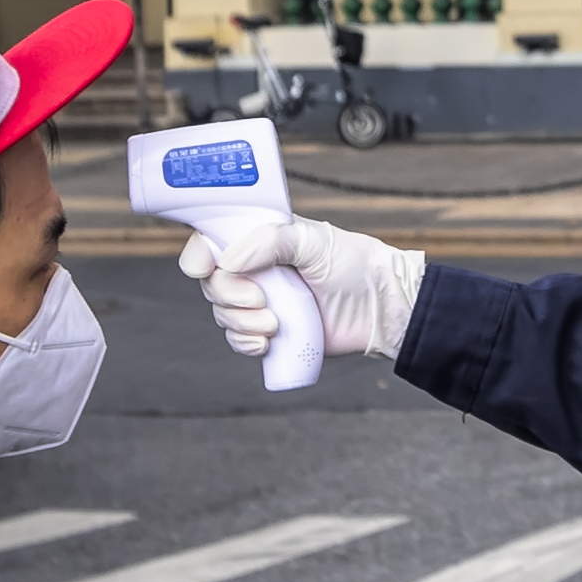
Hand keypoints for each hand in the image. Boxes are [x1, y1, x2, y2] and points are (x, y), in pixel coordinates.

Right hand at [181, 215, 422, 364]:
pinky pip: (239, 340)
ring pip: (223, 314)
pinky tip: (267, 342)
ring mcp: (261, 301)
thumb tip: (229, 261)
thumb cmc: (354, 264)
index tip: (206, 268)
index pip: (211, 241)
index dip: (199, 255)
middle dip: (230, 296)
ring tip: (276, 323)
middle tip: (262, 300)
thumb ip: (270, 241)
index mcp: (258, 238)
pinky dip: (245, 343)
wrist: (382, 308)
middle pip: (212, 283)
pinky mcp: (270, 331)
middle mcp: (254, 269)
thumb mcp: (314, 241)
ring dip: (242, 323)